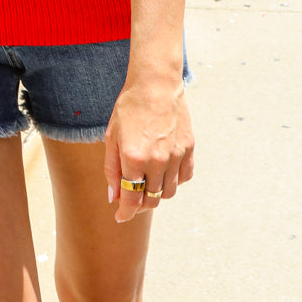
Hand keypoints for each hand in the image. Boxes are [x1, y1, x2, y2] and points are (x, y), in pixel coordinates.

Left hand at [103, 77, 193, 223]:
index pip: (131, 199)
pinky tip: (163, 172)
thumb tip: (114, 198)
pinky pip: (184, 178)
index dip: (124, 213)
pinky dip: (173, 181)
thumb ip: (112, 170)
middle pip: (151, 200)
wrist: (155, 84)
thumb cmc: (129, 108)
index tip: (120, 217)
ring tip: (147, 183)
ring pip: (168, 193)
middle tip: (131, 199)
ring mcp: (176, 156)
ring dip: (156, 194)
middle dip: (139, 204)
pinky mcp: (189, 149)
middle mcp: (157, 161)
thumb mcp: (112, 138)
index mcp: (134, 158)